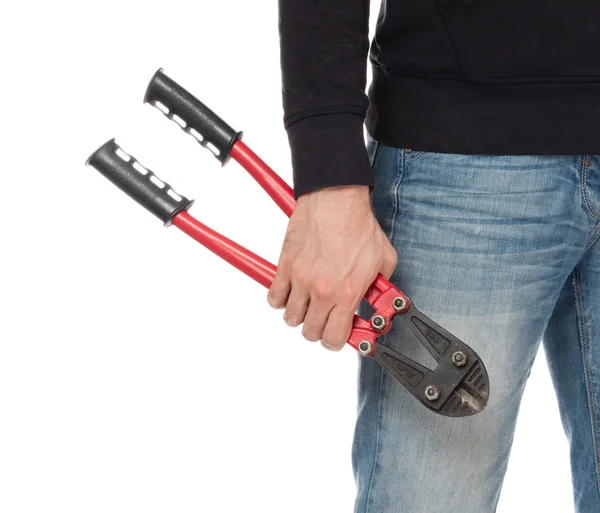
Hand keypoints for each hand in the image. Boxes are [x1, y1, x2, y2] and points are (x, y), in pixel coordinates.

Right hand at [267, 185, 397, 350]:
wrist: (335, 199)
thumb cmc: (358, 225)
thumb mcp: (384, 260)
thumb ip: (381, 287)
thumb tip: (380, 301)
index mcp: (347, 293)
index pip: (334, 338)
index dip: (336, 341)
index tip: (338, 335)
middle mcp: (322, 291)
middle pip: (310, 332)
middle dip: (318, 329)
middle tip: (324, 318)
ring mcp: (300, 280)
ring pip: (290, 318)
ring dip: (299, 315)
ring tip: (308, 304)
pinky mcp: (285, 267)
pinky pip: (274, 298)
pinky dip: (280, 299)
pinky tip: (292, 292)